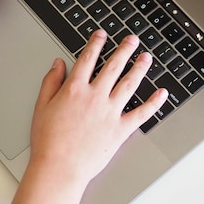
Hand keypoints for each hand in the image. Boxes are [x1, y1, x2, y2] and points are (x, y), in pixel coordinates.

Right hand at [0, 31, 167, 203]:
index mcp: (74, 89)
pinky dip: (154, 103)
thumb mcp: (41, 107)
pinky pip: (141, 113)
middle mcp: (95, 97)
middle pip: (113, 66)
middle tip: (132, 40)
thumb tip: (58, 63)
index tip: (102, 35)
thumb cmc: (48, 141)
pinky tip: (162, 93)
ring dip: (139, 68)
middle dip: (124, 50)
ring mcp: (110, 112)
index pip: (88, 59)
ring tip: (146, 57)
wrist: (59, 168)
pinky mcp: (120, 129)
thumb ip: (51, 82)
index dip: (96, 44)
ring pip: (129, 84)